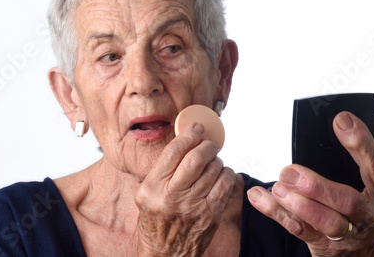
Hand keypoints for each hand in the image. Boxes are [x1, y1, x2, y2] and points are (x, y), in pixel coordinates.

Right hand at [135, 123, 235, 256]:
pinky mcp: (210, 215)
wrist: (165, 254)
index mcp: (152, 188)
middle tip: (209, 143)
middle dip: (206, 145)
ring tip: (213, 161)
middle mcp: (171, 197)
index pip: (173, 152)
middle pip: (196, 158)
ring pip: (213, 169)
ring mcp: (192, 207)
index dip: (188, 135)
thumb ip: (163, 168)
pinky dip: (226, 173)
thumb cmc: (156, 221)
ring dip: (216, 159)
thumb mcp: (147, 193)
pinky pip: (225, 184)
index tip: (196, 128)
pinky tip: (220, 174)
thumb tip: (185, 139)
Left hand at [247, 112, 373, 256]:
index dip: (360, 144)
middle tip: (290, 171)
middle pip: (349, 202)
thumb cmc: (368, 209)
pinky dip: (276, 212)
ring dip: (298, 203)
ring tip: (278, 187)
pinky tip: (259, 196)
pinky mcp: (322, 244)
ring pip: (324, 222)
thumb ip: (371, 150)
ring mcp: (348, 236)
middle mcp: (371, 218)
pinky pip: (297, 229)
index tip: (340, 121)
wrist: (361, 252)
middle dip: (317, 186)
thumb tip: (369, 117)